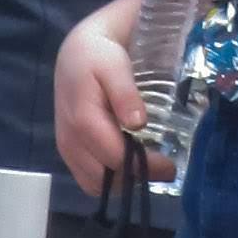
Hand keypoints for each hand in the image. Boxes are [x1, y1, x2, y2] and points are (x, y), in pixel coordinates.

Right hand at [55, 1, 151, 193]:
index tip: (171, 165)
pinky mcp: (68, 151)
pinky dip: (110, 178)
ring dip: (123, 182)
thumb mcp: (115, 66)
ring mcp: (66, 148)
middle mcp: (70, 140)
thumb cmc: (99, 56)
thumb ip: (125, 95)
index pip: (115, 158)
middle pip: (104, 178)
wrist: (76, 53)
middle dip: (136, 178)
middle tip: (164, 168)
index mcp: (82, 120)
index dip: (145, 167)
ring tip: (148, 166)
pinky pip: (88, 178)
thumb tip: (138, 124)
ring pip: (94, 184)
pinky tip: (129, 163)